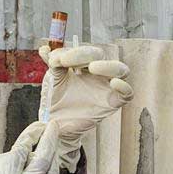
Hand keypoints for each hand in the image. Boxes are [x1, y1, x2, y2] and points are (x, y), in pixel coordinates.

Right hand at [0, 121, 61, 173]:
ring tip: (52, 141)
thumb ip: (13, 155)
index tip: (38, 124)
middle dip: (50, 140)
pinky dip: (51, 169)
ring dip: (54, 155)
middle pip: (43, 161)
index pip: (24, 149)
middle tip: (53, 126)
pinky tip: (50, 158)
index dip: (33, 134)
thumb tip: (31, 144)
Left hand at [37, 44, 132, 171]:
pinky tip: (114, 83)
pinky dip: (124, 87)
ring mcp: (106, 88)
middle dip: (84, 54)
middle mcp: (98, 74)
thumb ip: (52, 64)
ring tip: (92, 67)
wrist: (55, 123)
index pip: (85, 50)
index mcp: (84, 65)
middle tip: (67, 61)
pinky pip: (127, 94)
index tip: (56, 60)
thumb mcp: (52, 79)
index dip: (72, 51)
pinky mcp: (111, 104)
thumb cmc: (56, 100)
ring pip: (120, 70)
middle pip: (101, 56)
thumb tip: (45, 49)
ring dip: (108, 66)